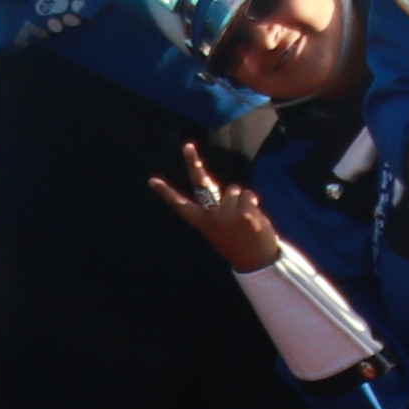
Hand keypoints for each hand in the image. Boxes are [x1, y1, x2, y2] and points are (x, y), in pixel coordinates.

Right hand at [150, 144, 286, 271]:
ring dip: (241, 200)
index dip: (165, 192)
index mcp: (201, 223)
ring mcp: (226, 214)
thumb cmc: (238, 243)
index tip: (151, 180)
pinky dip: (252, 203)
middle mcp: (210, 217)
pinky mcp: (244, 212)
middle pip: (200, 184)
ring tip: (245, 220)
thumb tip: (222, 187)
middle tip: (187, 145)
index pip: (180, 205)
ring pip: (234, 190)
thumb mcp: (220, 229)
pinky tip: (254, 219)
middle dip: (193, 162)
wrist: (257, 262)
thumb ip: (217, 209)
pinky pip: (247, 195)